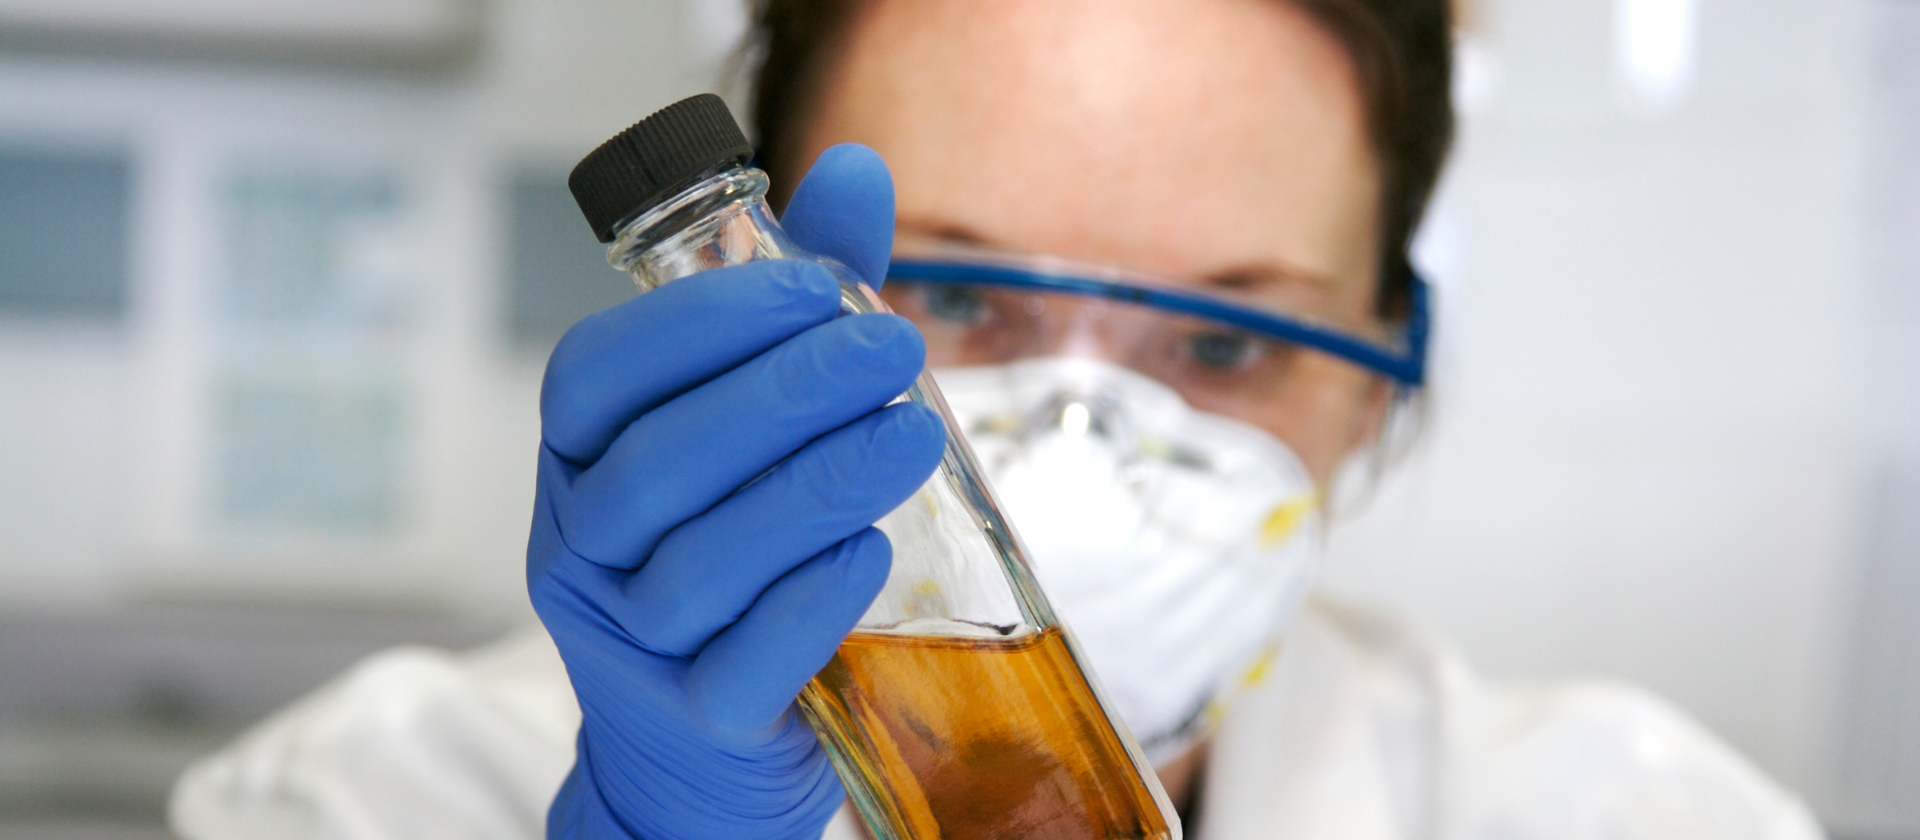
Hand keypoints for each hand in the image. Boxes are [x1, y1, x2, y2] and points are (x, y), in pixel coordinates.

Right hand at [529, 145, 942, 838]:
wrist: (706, 744)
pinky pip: (741, 664)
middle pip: (659, 464)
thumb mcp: (755, 421)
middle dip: (783, 395)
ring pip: (702, 562)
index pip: (597, 375)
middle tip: (889, 350)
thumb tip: (856, 172)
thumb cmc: (735, 548)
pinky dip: (807, 605)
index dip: (699, 323)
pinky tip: (866, 557)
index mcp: (581, 461)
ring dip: (814, 489)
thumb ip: (799, 301)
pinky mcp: (698, 721)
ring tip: (912, 440)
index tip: (812, 286)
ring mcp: (632, 644)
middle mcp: (584, 550)